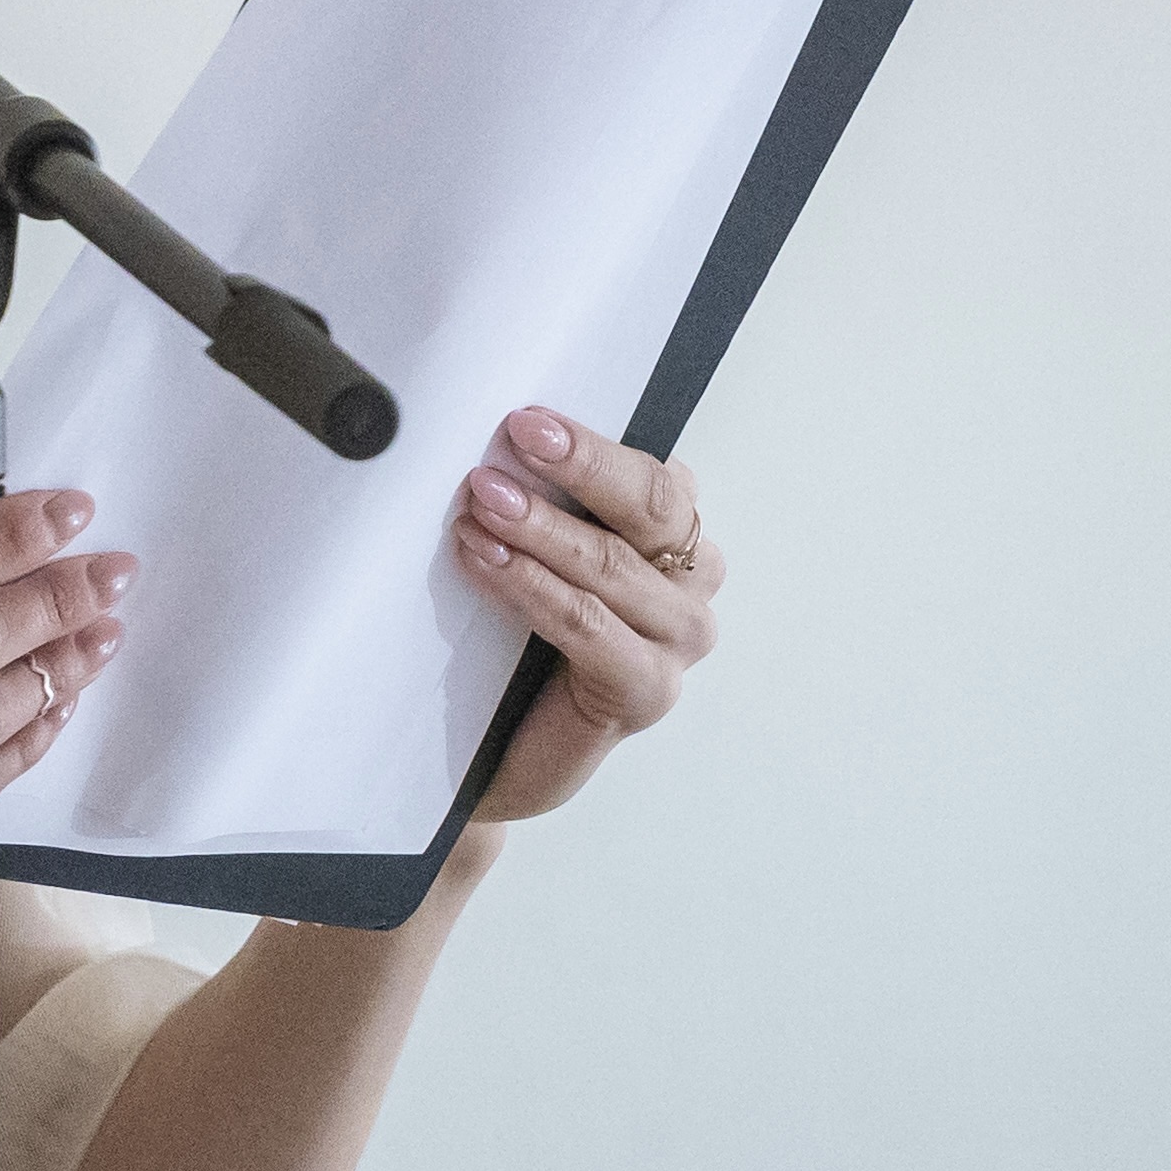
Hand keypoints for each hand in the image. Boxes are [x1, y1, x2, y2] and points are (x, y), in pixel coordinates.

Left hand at [452, 408, 720, 825]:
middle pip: (653, 508)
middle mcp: (692, 584)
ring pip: (614, 565)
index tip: (526, 421)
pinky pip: (590, 626)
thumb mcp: (538, 554)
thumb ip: (544, 502)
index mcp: (676, 537)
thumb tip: (496, 444)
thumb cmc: (518, 642)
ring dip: (541, 530)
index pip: (654, 475)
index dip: (592, 445)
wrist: (497, 749)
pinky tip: (488, 563)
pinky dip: (535, 588)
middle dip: (579, 470)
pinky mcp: (648, 691)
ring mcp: (678, 641)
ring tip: (478, 508)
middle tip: (509, 445)